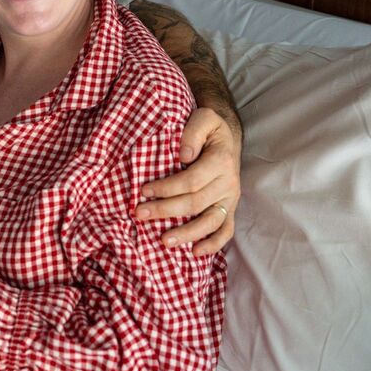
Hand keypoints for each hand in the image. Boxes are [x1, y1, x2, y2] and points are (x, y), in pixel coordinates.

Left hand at [137, 106, 240, 254]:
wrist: (227, 139)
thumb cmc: (209, 129)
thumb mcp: (204, 118)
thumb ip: (193, 131)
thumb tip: (184, 155)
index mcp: (221, 160)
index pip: (191, 180)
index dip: (166, 188)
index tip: (143, 191)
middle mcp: (229, 182)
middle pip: (195, 202)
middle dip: (166, 210)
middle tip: (139, 214)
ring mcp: (230, 199)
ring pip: (210, 221)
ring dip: (186, 233)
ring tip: (163, 241)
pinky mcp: (230, 209)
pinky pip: (226, 230)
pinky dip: (213, 244)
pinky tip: (195, 252)